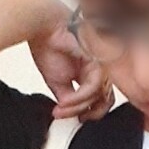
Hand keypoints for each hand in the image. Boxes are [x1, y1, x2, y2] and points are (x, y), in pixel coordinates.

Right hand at [28, 0, 114, 121]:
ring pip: (99, 95)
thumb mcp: (57, 82)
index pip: (102, 99)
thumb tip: (69, 113)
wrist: (42, 28)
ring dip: (78, 107)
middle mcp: (99, 70)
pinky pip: (93, 86)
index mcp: (91, 74)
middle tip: (73, 119)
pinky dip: (78, 97)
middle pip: (106, 100)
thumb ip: (67, 98)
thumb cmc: (49, 47)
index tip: (77, 119)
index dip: (92, 113)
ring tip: (61, 109)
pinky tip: (64, 101)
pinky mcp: (97, 60)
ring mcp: (100, 64)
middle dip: (90, 114)